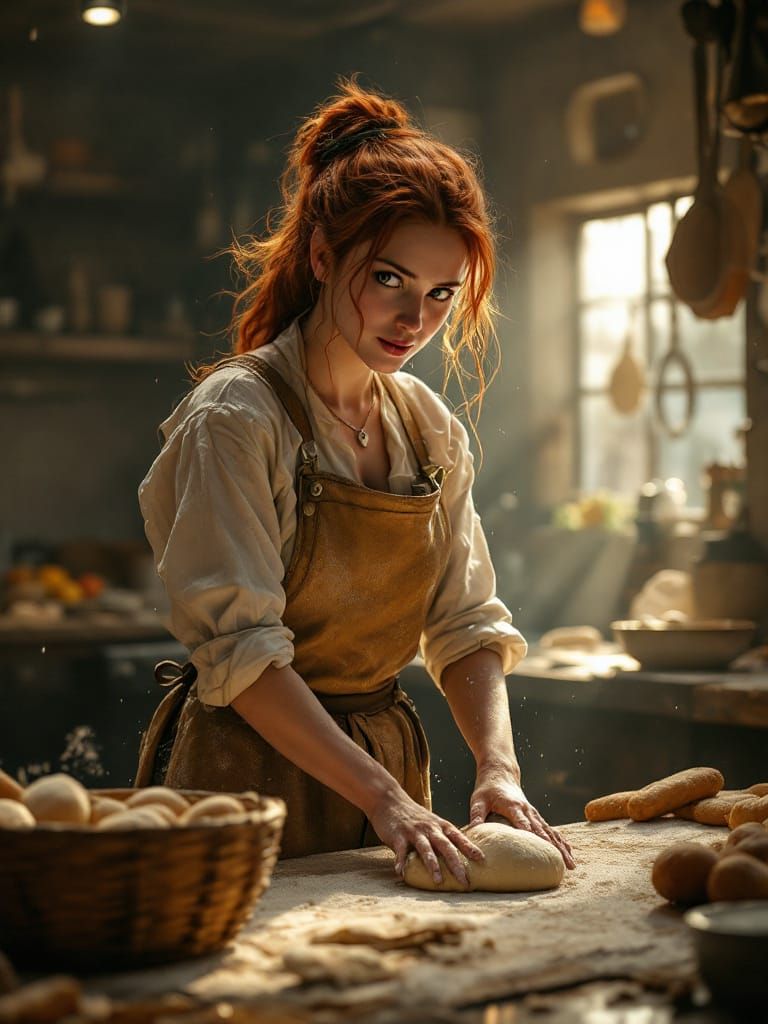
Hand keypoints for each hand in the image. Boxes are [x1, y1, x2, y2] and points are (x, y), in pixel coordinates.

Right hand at [368, 786, 483, 887]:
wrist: (389, 799)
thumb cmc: (413, 816)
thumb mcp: (432, 822)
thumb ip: (443, 837)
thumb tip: (459, 854)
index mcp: (440, 825)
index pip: (458, 837)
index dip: (470, 848)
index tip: (482, 859)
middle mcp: (430, 828)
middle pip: (446, 847)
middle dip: (456, 865)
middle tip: (465, 882)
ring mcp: (414, 832)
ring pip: (426, 849)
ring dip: (432, 865)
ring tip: (438, 880)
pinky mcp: (398, 835)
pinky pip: (400, 850)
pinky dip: (401, 861)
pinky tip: (401, 872)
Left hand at [469, 768, 575, 869]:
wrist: (500, 774)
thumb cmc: (487, 789)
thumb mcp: (478, 800)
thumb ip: (476, 815)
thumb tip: (472, 831)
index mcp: (513, 807)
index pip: (524, 824)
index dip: (535, 836)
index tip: (545, 850)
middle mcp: (527, 810)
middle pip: (543, 831)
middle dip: (555, 848)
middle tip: (566, 864)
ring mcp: (533, 813)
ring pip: (550, 832)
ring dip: (562, 848)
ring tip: (571, 864)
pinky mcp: (535, 815)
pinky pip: (550, 829)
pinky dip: (560, 840)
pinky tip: (569, 851)